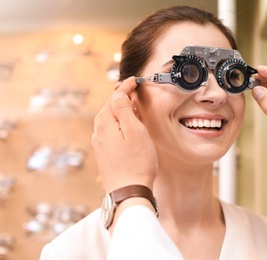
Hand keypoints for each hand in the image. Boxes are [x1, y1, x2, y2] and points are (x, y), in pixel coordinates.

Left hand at [91, 77, 157, 192]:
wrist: (129, 192)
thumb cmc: (137, 162)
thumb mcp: (134, 131)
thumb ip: (124, 110)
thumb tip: (117, 94)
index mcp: (105, 124)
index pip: (114, 98)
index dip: (125, 87)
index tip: (135, 80)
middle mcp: (98, 133)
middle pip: (109, 108)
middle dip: (121, 96)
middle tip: (132, 89)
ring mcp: (100, 145)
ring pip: (109, 119)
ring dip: (119, 109)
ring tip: (131, 104)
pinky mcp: (104, 154)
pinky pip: (110, 131)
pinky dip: (118, 122)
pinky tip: (126, 126)